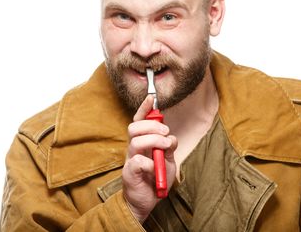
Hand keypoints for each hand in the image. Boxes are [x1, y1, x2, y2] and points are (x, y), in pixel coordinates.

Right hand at [122, 95, 177, 222]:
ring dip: (154, 140)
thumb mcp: (168, 161)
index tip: (151, 98)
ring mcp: (130, 159)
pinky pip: (137, 161)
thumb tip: (171, 137)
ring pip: (135, 140)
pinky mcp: (129, 173)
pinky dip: (149, 163)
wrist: (146, 202)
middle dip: (152, 126)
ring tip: (165, 147)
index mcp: (142, 142)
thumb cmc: (156, 179)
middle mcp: (134, 148)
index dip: (144, 108)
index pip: (140, 120)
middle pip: (135, 127)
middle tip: (166, 133)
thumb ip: (169, 148)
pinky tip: (155, 169)